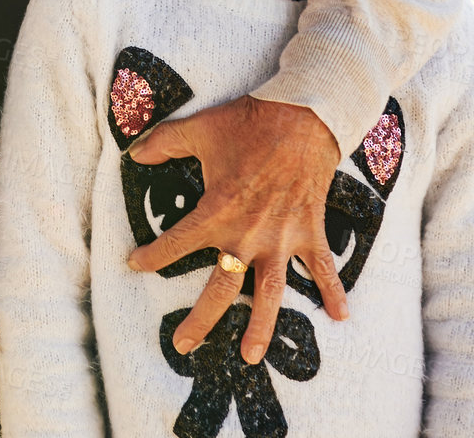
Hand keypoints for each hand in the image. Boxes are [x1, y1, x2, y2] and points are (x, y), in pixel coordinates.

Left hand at [125, 98, 345, 363]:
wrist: (304, 115)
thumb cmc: (248, 123)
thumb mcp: (197, 129)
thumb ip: (162, 143)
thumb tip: (133, 152)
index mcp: (217, 211)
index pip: (176, 242)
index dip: (152, 255)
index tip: (133, 264)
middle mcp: (248, 234)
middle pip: (222, 289)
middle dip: (200, 320)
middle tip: (182, 345)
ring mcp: (282, 238)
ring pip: (270, 293)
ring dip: (261, 327)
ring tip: (249, 357)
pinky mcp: (310, 232)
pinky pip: (323, 268)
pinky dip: (334, 291)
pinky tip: (340, 317)